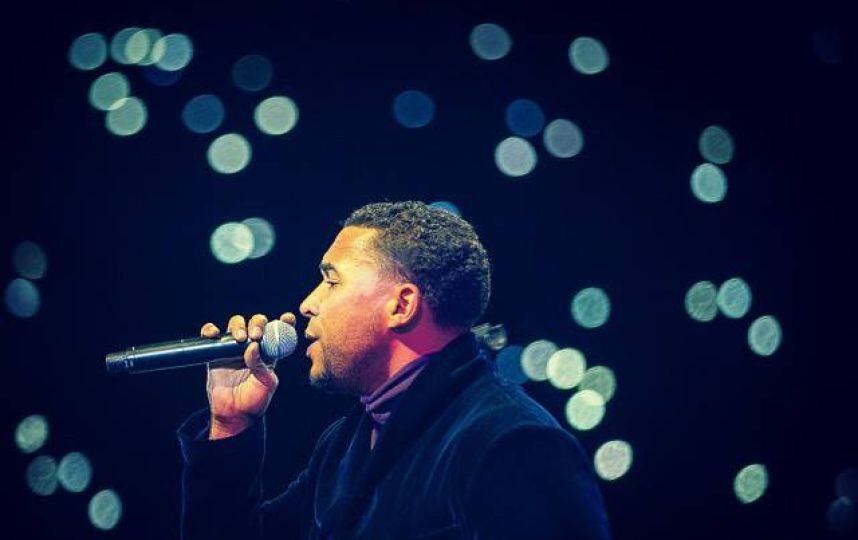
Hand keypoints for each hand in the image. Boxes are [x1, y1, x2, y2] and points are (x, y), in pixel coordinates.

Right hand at [200, 312, 296, 439]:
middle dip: (257, 323)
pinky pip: (212, 335)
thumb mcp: (266, 384)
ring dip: (238, 326)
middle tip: (256, 335)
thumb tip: (253, 346)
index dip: (285, 322)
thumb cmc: (255, 400)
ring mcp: (234, 348)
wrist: (234, 414)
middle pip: (256, 323)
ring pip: (236, 324)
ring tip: (239, 338)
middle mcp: (253, 346)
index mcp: (270, 351)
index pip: (279, 331)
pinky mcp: (216, 353)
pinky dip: (211, 330)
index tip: (287, 318)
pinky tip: (214, 334)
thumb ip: (261, 365)